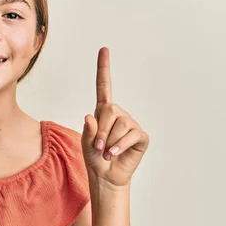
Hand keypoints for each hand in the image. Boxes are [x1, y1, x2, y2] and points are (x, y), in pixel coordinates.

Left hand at [81, 47, 149, 188]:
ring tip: (106, 152)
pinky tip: (114, 154)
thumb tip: (90, 117)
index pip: (104, 86)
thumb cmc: (94, 158)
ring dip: (109, 142)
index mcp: (103, 111)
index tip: (104, 49)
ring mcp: (131, 124)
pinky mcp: (140, 136)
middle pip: (110, 110)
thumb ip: (87, 130)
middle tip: (97, 146)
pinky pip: (130, 135)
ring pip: (120, 124)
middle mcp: (118, 114)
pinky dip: (119, 146)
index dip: (104, 68)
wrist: (105, 175)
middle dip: (101, 130)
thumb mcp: (85, 143)